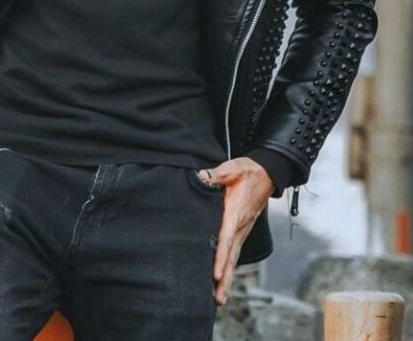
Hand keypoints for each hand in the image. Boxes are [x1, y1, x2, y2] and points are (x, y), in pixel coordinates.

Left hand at [197, 156, 274, 306]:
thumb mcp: (232, 168)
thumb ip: (215, 174)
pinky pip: (235, 252)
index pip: (226, 238)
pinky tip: (223, 279)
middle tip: (217, 299)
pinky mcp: (242, 230)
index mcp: (236, 213)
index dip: (220, 257)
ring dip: (227, 278)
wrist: (267, 173)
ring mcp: (243, 230)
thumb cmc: (248, 171)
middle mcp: (241, 226)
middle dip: (224, 279)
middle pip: (231, 257)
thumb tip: (200, 176)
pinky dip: (229, 268)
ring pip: (234, 258)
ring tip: (219, 298)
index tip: (215, 275)